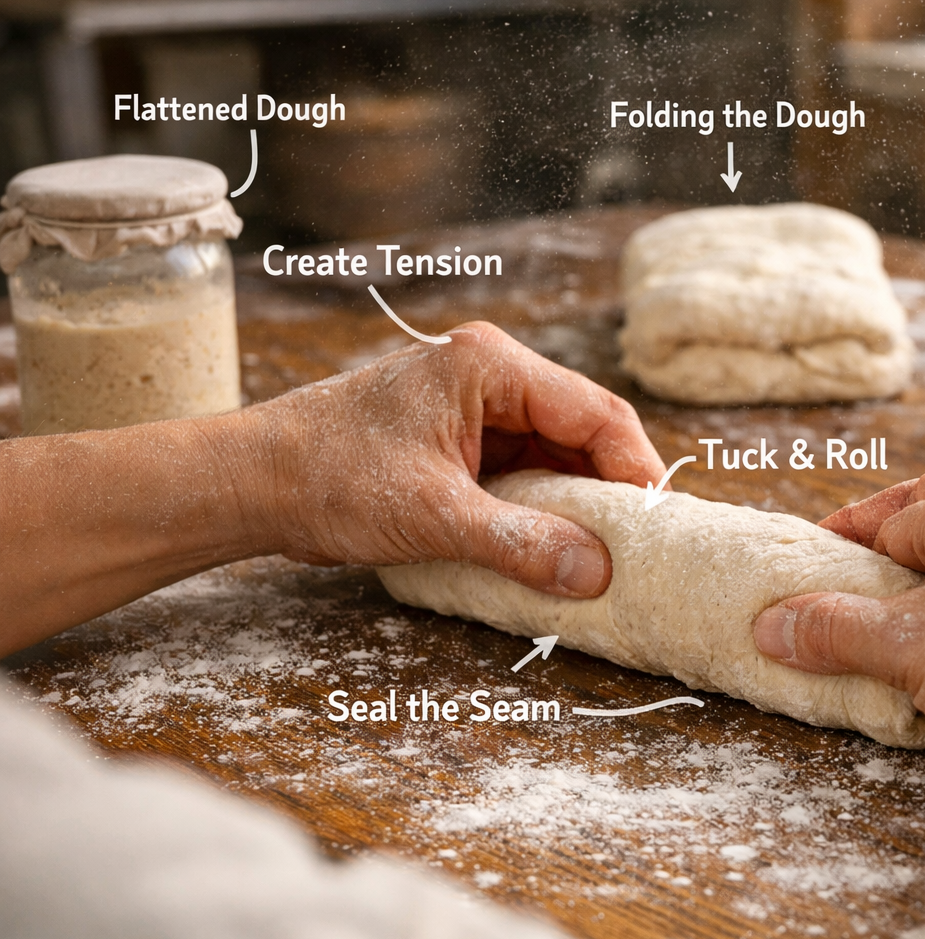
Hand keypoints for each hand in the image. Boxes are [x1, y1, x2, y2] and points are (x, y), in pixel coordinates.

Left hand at [229, 321, 665, 597]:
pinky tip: (557, 545)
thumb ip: (520, 542)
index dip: (635, 469)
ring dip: (579, 501)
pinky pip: (525, 469)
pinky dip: (545, 506)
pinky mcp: (461, 438)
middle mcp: (489, 374)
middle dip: (612, 487)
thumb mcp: (433, 516)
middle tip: (643, 545)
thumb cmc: (328, 479)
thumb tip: (596, 572)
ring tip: (607, 553)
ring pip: (556, 452)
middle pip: (582, 430)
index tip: (659, 523)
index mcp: (489, 366)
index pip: (594, 412)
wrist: (251, 482)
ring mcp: (475, 405)